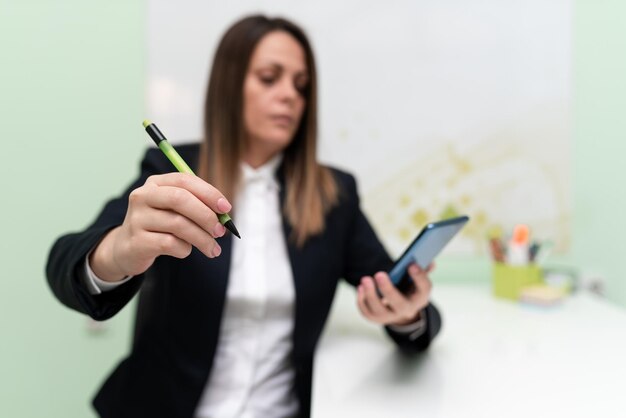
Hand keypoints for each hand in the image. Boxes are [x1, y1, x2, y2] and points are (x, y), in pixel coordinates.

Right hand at [90, 173, 230, 280]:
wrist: (127, 248)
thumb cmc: (160, 226)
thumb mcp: (175, 210)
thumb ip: (198, 206)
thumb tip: (225, 214)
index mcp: (155, 183)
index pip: (185, 181)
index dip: (209, 193)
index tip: (226, 208)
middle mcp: (143, 196)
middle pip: (180, 199)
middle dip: (206, 216)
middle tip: (221, 231)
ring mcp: (137, 218)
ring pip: (178, 224)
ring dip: (202, 238)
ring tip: (212, 248)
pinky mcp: (137, 241)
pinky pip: (170, 244)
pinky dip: (185, 249)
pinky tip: (186, 251)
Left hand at [356, 263, 432, 325]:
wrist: (400, 309)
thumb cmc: (409, 288)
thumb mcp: (417, 280)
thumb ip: (422, 270)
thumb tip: (430, 262)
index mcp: (420, 298)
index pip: (424, 289)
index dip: (419, 277)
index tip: (411, 265)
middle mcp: (407, 310)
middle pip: (399, 304)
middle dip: (388, 289)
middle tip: (379, 274)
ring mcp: (390, 316)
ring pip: (379, 310)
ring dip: (371, 295)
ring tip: (365, 280)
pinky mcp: (376, 318)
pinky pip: (367, 313)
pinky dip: (362, 301)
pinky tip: (360, 288)